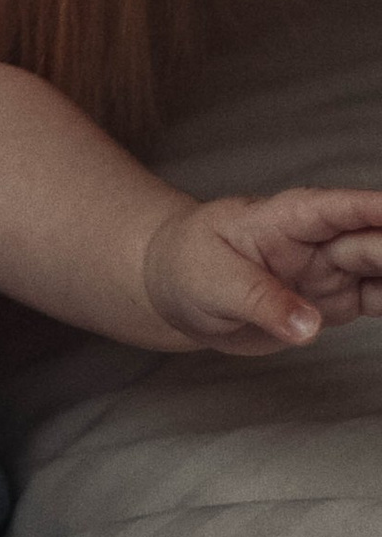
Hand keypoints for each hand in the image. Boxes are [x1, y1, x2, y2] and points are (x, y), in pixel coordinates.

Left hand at [141, 186, 381, 351]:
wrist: (175, 289)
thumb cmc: (186, 266)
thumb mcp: (212, 281)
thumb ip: (261, 300)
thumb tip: (308, 327)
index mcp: (283, 218)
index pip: (337, 209)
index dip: (374, 209)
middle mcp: (315, 240)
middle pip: (372, 242)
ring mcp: (329, 269)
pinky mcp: (335, 301)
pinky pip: (380, 299)